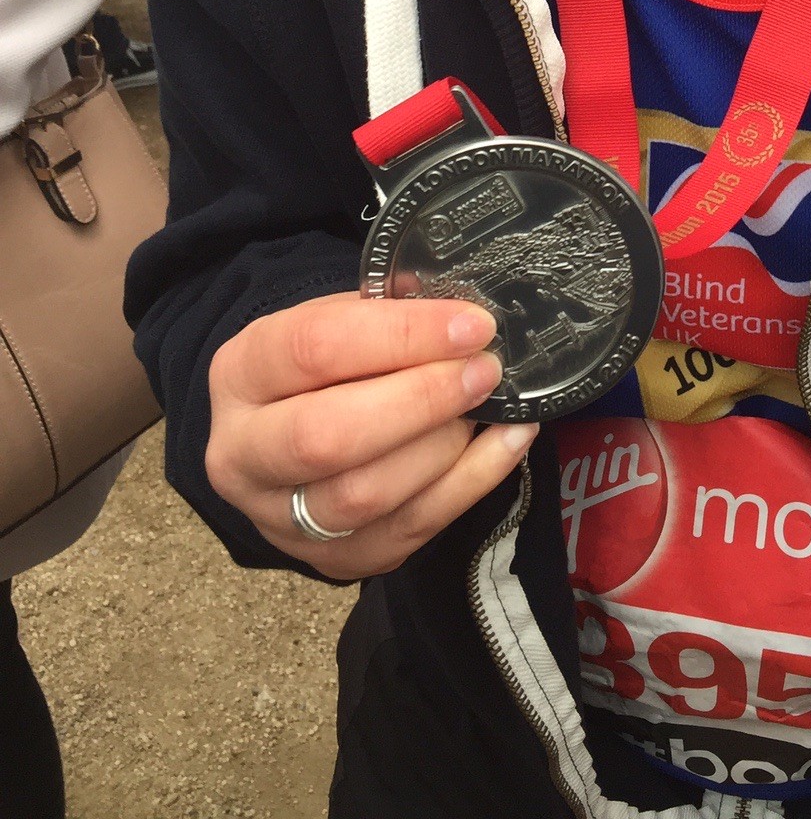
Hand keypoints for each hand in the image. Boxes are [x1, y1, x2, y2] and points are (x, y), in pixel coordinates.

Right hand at [205, 294, 535, 579]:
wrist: (285, 432)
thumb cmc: (323, 365)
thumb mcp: (335, 320)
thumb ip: (386, 314)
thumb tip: (459, 314)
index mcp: (241, 373)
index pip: (314, 349)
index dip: (401, 336)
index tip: (470, 325)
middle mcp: (243, 454)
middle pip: (327, 437)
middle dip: (421, 400)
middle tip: (482, 371)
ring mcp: (281, 519)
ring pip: (365, 496)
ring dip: (444, 447)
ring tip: (488, 405)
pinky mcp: (333, 559)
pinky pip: (408, 530)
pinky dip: (471, 483)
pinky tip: (506, 442)